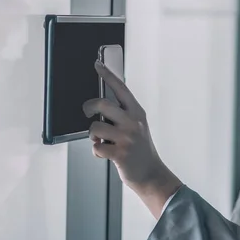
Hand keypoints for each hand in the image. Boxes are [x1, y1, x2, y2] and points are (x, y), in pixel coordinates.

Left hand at [83, 61, 181, 216]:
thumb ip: (123, 114)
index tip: (97, 64)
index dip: (108, 75)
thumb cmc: (140, 150)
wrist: (152, 174)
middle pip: (102, 104)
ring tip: (100, 140)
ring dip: (92, 134)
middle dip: (89, 107)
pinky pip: (96, 147)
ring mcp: (127, 138)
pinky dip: (96, 151)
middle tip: (87, 112)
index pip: (121, 88)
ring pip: (95, 127)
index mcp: (137, 113)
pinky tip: (103, 152)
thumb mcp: (137, 126)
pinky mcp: (120, 154)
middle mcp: (133, 123)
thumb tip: (100, 104)